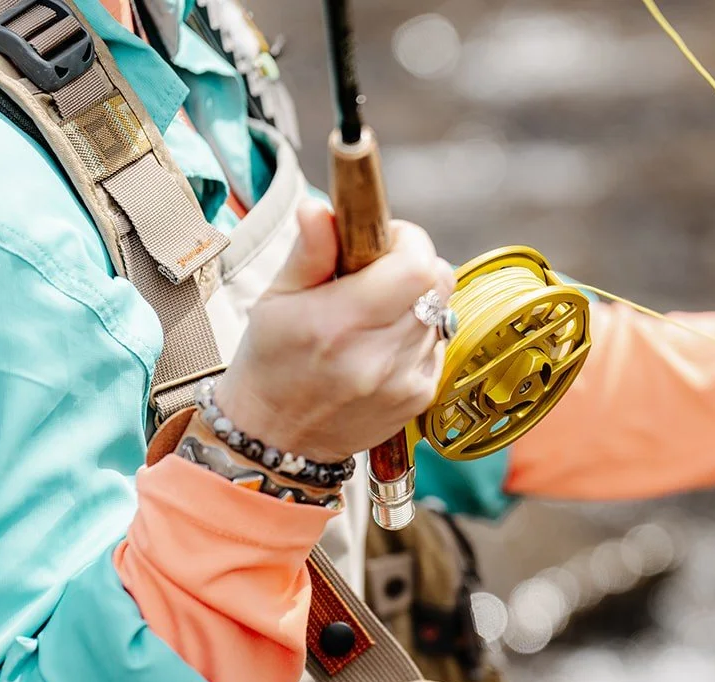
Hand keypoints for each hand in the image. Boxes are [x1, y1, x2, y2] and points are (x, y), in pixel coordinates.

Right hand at [213, 202, 456, 461]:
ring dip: (417, 301)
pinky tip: (382, 344)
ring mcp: (405, 380)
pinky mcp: (420, 398)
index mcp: (340, 323)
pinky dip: (419, 334)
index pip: (416, 265)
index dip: (407, 241)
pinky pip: (438, 345)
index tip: (383, 240)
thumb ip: (310, 253)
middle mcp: (379, 355)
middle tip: (380, 272)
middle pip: (437, 283)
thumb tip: (322, 209)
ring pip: (441, 312)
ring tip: (375, 314)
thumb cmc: (272, 363)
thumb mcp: (276, 300)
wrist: (278, 439)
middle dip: (414, 265)